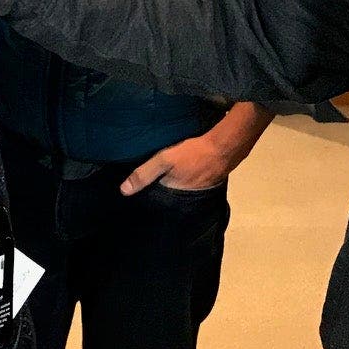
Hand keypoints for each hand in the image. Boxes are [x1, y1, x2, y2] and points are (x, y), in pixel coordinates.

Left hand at [120, 133, 238, 195]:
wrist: (225, 148)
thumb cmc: (193, 154)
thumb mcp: (165, 160)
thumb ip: (145, 174)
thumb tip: (123, 191)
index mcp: (173, 194)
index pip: (155, 200)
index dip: (145, 196)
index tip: (133, 194)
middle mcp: (184, 197)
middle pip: (166, 196)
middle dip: (157, 191)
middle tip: (144, 183)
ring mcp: (196, 190)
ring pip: (178, 189)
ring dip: (171, 184)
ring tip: (159, 176)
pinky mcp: (205, 181)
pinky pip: (188, 182)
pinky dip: (182, 178)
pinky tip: (179, 170)